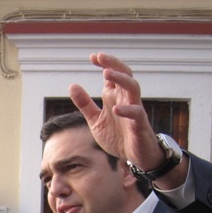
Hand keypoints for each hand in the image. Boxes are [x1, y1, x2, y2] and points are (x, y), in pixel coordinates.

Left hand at [68, 53, 186, 187]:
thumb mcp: (95, 120)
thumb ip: (85, 104)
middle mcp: (125, 99)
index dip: (104, 63)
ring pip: (132, 88)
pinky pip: (136, 113)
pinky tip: (115, 109)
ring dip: (120, 79)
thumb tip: (72, 85)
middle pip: (124, 74)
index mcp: (114, 97)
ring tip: (107, 74)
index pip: (111, 75)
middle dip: (113, 64)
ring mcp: (134, 110)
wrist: (136, 156)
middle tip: (100, 57)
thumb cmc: (118, 136)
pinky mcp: (139, 125)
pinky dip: (126, 110)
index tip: (92, 57)